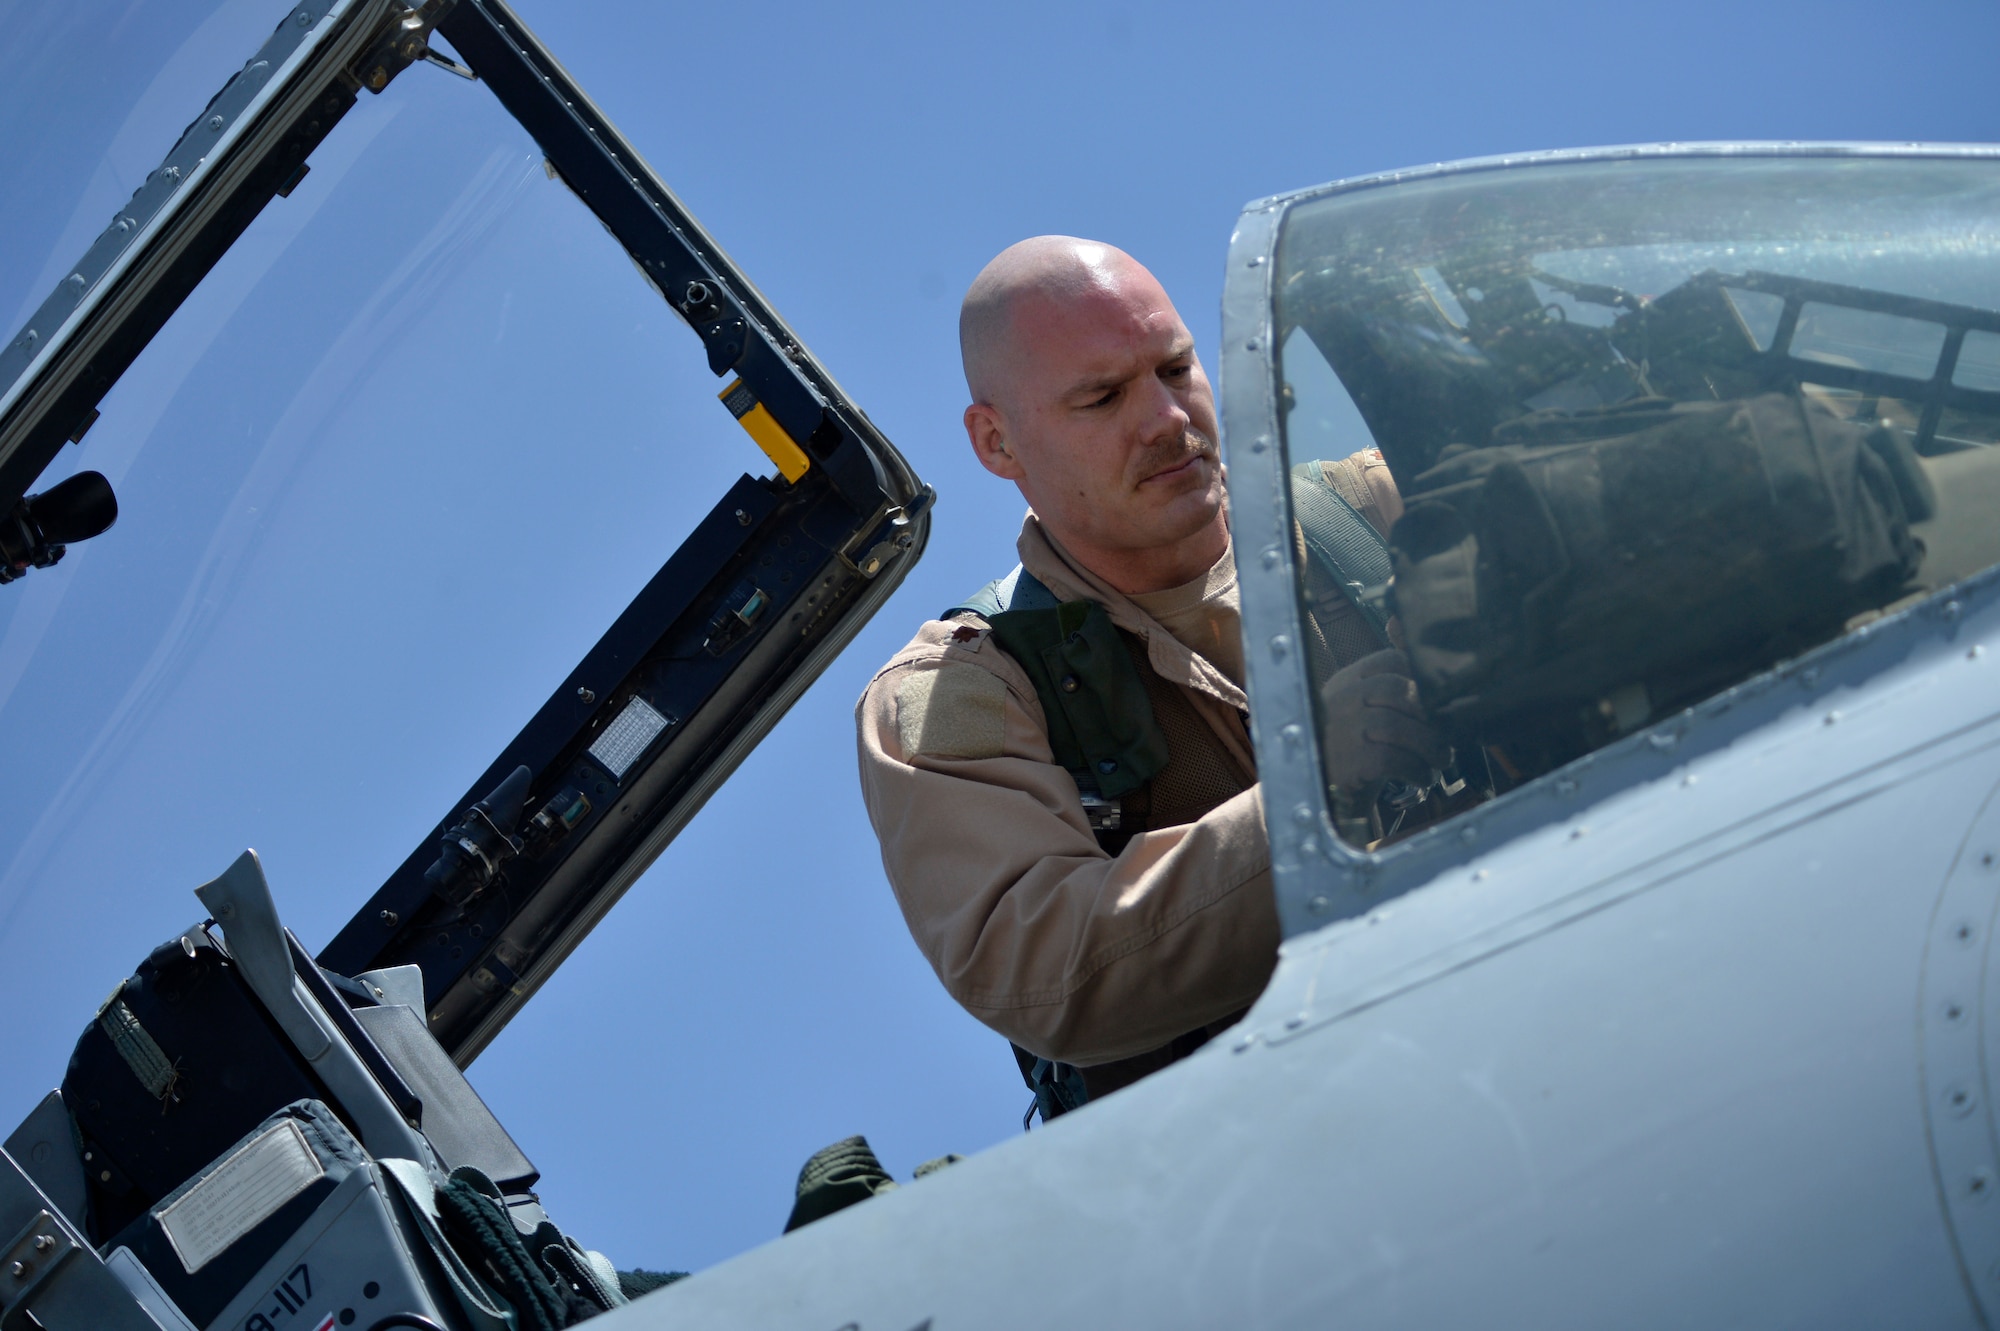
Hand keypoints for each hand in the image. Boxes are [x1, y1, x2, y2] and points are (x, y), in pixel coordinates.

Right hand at [1318, 649, 1449, 789]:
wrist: (1321, 793)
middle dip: (1431, 714)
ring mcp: (1341, 729)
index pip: (1390, 661)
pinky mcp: (1347, 761)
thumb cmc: (1354, 751)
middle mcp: (1340, 699)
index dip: (1421, 679)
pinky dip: (1417, 769)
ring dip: (1431, 746)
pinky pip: (1393, 759)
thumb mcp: (1363, 713)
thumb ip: (1391, 696)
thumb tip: (1446, 698)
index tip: (1438, 704)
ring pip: (1397, 726)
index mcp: (1347, 681)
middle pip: (1396, 689)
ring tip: (1441, 760)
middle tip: (1448, 736)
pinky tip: (1422, 777)